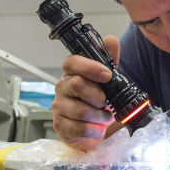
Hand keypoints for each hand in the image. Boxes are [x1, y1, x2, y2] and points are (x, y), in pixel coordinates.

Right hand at [52, 35, 122, 150]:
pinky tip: (98, 129)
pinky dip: (94, 130)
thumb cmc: (99, 101)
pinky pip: (78, 128)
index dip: (89, 67)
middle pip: (77, 85)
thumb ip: (109, 59)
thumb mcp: (108, 80)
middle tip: (107, 103)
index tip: (107, 75)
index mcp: (73, 73)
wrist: (95, 127)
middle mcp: (62, 87)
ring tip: (105, 118)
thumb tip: (110, 40)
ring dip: (99, 116)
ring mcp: (59, 106)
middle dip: (99, 96)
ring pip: (80, 110)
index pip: (71, 62)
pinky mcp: (60, 125)